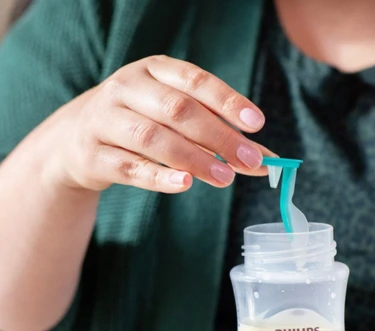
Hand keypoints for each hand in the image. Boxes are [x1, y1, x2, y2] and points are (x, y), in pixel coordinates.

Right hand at [45, 55, 272, 192]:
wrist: (76, 138)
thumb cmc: (140, 122)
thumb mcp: (173, 116)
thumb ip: (216, 133)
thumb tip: (266, 159)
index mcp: (153, 70)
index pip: (194, 80)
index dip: (227, 101)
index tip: (257, 124)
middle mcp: (126, 87)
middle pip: (178, 110)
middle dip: (219, 137)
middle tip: (250, 161)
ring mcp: (104, 119)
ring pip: (153, 138)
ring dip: (194, 159)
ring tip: (226, 178)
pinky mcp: (92, 154)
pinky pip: (129, 167)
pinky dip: (158, 177)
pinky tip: (185, 184)